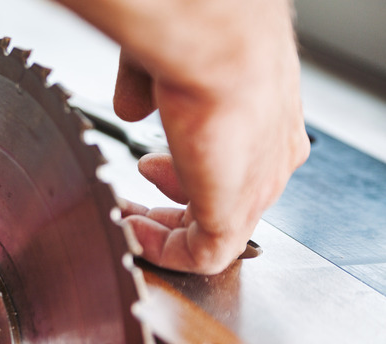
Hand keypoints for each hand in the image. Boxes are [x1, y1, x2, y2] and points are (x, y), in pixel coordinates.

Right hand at [61, 0, 309, 273]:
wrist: (215, 41)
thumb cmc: (201, 36)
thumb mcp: (163, 66)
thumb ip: (145, 90)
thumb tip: (129, 107)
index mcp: (261, 119)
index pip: (227, 163)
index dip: (181, 171)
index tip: (147, 169)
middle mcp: (268, 157)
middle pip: (221, 202)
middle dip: (170, 205)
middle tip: (135, 203)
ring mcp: (255, 187)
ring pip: (214, 233)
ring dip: (163, 229)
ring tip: (127, 215)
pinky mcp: (234, 213)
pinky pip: (202, 256)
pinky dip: (163, 250)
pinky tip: (131, 231)